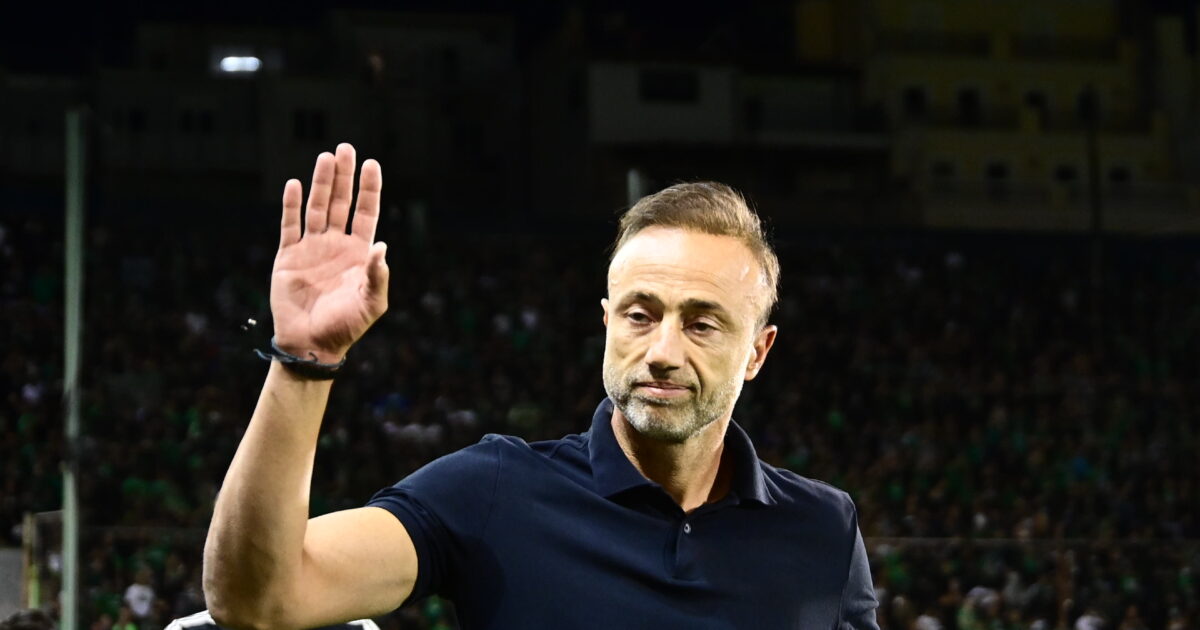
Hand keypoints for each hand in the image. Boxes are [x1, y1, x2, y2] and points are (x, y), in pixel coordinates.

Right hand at [270, 143, 387, 362]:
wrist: (312, 345)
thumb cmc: (347, 327)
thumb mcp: (372, 303)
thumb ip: (378, 275)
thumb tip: (382, 245)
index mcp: (359, 253)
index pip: (366, 212)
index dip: (369, 188)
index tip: (372, 163)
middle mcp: (335, 245)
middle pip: (341, 202)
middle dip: (343, 176)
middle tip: (345, 148)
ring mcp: (311, 248)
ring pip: (316, 207)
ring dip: (320, 183)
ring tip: (324, 157)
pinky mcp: (287, 257)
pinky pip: (289, 226)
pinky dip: (290, 205)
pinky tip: (293, 184)